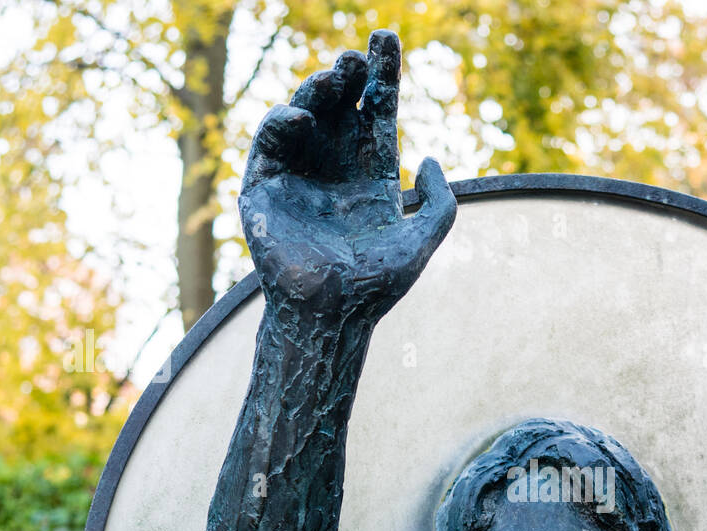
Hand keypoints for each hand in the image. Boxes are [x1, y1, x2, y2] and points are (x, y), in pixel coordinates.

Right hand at [238, 31, 456, 323]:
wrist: (331, 317)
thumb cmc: (376, 287)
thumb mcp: (421, 242)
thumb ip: (440, 205)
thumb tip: (428, 159)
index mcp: (371, 176)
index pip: (377, 113)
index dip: (383, 76)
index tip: (387, 37)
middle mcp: (335, 169)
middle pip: (343, 106)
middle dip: (349, 75)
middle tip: (358, 57)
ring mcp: (299, 175)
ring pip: (307, 115)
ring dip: (318, 90)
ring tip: (336, 77)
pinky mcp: (266, 187)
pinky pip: (271, 144)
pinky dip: (282, 123)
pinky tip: (303, 116)